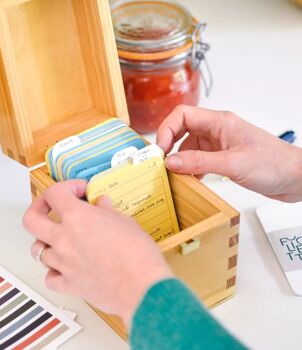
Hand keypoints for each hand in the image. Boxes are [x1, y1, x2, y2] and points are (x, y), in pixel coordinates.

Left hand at [23, 180, 171, 327]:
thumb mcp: (124, 221)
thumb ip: (107, 211)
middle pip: (30, 219)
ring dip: (48, 242)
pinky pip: (50, 277)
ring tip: (62, 239)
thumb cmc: (137, 254)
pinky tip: (66, 267)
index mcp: (77, 217)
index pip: (54, 193)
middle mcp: (64, 239)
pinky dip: (54, 271)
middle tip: (51, 207)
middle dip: (38, 208)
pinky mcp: (69, 285)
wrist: (142, 286)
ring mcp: (63, 263)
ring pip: (38, 250)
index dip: (67, 187)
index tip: (80, 191)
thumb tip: (101, 205)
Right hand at [157, 105, 301, 201]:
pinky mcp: (223, 158)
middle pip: (182, 129)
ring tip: (174, 174)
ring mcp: (219, 144)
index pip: (183, 115)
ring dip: (180, 159)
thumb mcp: (233, 163)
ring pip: (189, 146)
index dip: (166, 129)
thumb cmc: (274, 163)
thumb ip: (200, 162)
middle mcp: (217, 131)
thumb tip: (171, 161)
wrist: (296, 177)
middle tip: (161, 162)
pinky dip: (191, 169)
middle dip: (169, 145)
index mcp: (220, 122)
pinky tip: (190, 180)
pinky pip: (198, 159)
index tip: (160, 149)